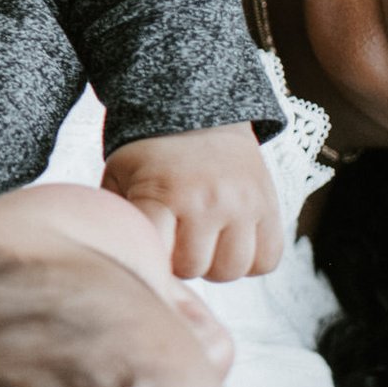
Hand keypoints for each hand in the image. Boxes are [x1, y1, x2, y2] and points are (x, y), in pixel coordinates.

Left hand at [102, 123, 284, 281]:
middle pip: (194, 268)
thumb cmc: (152, 153)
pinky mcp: (269, 207)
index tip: (148, 245)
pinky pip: (266, 261)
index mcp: (163, 192)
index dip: (151, 258)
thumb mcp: (120, 174)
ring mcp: (242, 205)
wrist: (202, 116)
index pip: (158, 255)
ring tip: (203, 242)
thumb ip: (117, 215)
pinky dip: (249, 261)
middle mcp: (207, 201)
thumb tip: (119, 252)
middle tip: (175, 241)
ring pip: (231, 270)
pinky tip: (231, 242)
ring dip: (215, 264)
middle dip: (180, 262)